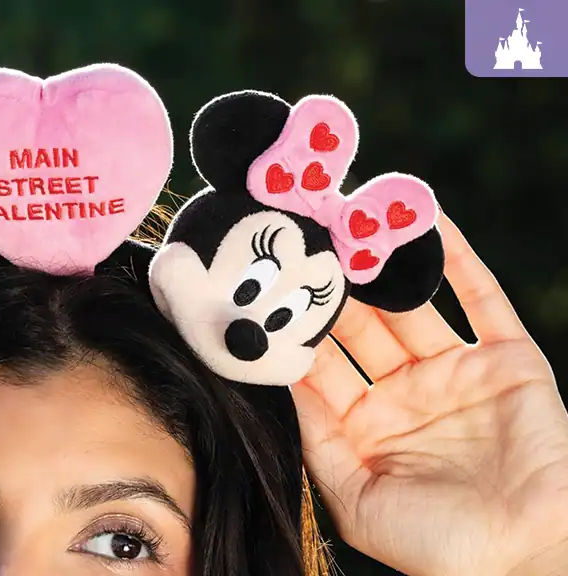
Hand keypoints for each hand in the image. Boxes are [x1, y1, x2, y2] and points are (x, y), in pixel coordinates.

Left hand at [292, 213, 567, 575]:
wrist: (525, 561)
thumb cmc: (436, 545)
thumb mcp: (354, 497)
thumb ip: (316, 437)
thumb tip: (277, 376)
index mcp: (364, 425)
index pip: (320, 363)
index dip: (295, 326)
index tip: (265, 284)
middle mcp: (405, 393)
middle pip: (360, 325)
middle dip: (334, 284)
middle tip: (304, 234)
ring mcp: (457, 373)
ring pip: (412, 304)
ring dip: (383, 262)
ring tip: (351, 216)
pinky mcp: (508, 362)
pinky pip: (480, 298)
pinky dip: (456, 257)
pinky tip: (426, 218)